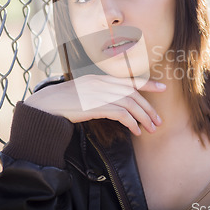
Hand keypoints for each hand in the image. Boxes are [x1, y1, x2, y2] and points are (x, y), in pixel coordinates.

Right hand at [24, 75, 163, 134]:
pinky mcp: (96, 107)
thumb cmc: (64, 101)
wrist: (46, 105)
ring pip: (130, 104)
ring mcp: (99, 94)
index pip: (129, 79)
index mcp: (101, 78)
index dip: (148, 83)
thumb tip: (115, 103)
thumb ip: (99, 91)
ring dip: (144, 117)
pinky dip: (132, 123)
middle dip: (149, 108)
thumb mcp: (84, 90)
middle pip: (133, 93)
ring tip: (151, 129)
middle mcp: (102, 83)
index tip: (162, 88)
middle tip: (158, 120)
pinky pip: (121, 114)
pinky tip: (136, 131)